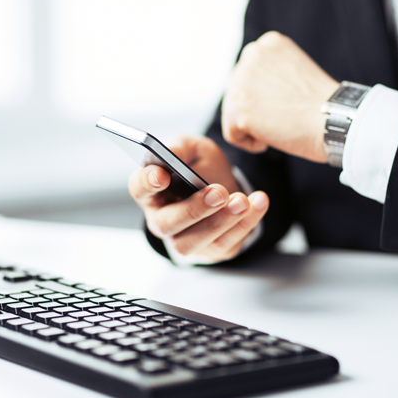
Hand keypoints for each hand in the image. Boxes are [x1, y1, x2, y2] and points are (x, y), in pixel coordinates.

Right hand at [128, 134, 268, 262]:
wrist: (227, 186)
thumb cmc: (200, 167)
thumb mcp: (192, 148)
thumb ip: (179, 147)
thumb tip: (170, 153)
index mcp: (152, 192)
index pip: (139, 189)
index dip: (147, 182)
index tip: (162, 174)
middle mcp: (162, 220)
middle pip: (167, 224)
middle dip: (193, 209)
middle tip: (219, 193)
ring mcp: (185, 240)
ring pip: (195, 241)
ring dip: (221, 222)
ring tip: (242, 201)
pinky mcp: (212, 250)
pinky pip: (226, 244)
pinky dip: (245, 224)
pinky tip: (258, 203)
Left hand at [222, 31, 338, 162]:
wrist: (334, 120)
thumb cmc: (320, 104)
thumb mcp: (293, 71)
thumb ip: (268, 73)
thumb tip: (244, 92)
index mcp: (267, 44)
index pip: (248, 76)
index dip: (264, 96)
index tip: (287, 102)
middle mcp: (251, 56)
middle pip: (236, 94)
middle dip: (255, 110)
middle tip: (284, 116)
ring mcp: (242, 81)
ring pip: (232, 113)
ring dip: (252, 126)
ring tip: (279, 126)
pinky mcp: (239, 108)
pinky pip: (231, 133)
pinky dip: (250, 143)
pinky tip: (271, 138)